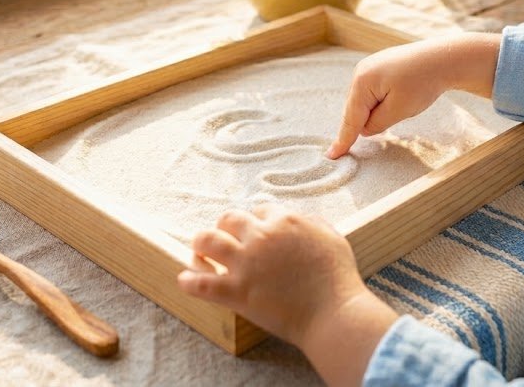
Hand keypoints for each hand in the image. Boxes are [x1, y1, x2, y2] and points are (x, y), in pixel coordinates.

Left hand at [179, 205, 399, 385]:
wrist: (334, 313)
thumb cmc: (338, 278)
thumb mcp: (331, 237)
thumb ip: (312, 223)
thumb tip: (297, 218)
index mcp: (284, 221)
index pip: (259, 210)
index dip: (255, 221)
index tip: (253, 231)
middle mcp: (261, 236)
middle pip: (229, 219)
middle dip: (225, 226)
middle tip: (223, 237)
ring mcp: (246, 264)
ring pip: (207, 241)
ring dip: (200, 244)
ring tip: (198, 251)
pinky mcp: (237, 292)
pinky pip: (202, 283)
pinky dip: (189, 281)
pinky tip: (184, 280)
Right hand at [326, 33, 501, 159]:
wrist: (444, 58)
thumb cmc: (423, 83)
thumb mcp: (399, 110)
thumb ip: (376, 124)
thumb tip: (364, 129)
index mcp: (362, 82)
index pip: (351, 118)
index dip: (343, 139)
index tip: (332, 156)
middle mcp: (361, 71)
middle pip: (355, 109)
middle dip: (364, 124)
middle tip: (375, 133)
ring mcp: (369, 67)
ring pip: (364, 101)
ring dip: (375, 113)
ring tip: (400, 109)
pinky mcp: (379, 67)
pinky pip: (372, 92)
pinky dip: (379, 103)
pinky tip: (394, 103)